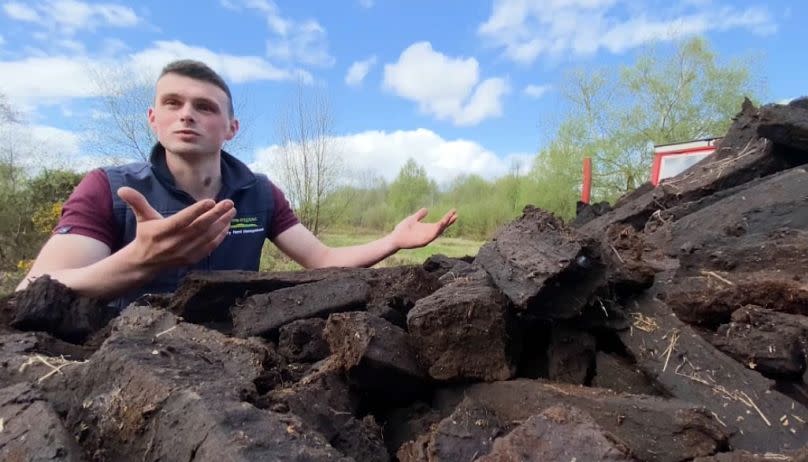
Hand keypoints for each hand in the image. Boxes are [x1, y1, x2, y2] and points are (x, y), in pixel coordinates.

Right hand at [117, 186, 236, 270]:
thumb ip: (137, 202)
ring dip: (221, 224)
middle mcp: (175, 243)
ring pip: (207, 237)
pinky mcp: (192, 258)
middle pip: (199, 227)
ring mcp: (185, 252)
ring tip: (232, 211)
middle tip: (229, 202)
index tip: (210, 200)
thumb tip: (122, 189)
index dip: (196, 211)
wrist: (146, 263)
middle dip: (216, 214)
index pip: (182, 220)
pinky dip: (220, 237)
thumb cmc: (146, 236)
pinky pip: (209, 247)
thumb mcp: (142, 218)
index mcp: (162, 231)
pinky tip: (228, 225)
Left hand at [390, 208, 457, 249]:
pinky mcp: (423, 242)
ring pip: (438, 231)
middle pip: (442, 227)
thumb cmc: (402, 229)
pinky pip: (432, 236)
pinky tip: (440, 224)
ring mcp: (427, 238)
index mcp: (428, 228)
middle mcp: (429, 233)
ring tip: (450, 217)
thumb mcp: (413, 218)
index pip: (441, 223)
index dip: (448, 218)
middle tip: (456, 214)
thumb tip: (426, 209)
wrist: (395, 237)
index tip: (454, 211)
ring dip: (445, 224)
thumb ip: (420, 215)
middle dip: (449, 221)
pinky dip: (437, 230)